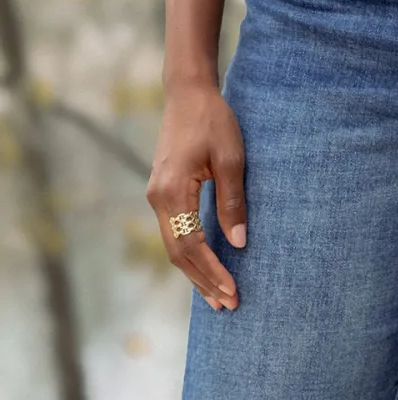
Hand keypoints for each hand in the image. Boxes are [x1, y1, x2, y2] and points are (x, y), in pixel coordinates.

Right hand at [146, 81, 246, 310]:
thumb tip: (239, 242)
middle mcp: (158, 198)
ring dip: (195, 272)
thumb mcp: (231, 159)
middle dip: (203, 281)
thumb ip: (233, 201)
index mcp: (172, 191)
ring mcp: (157, 196)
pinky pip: (174, 231)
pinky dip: (190, 253)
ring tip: (217, 297)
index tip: (232, 292)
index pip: (191, 245)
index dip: (212, 272)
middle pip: (178, 253)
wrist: (188, 94)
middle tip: (227, 305)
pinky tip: (205, 266)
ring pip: (174, 245)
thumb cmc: (213, 121)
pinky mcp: (163, 192)